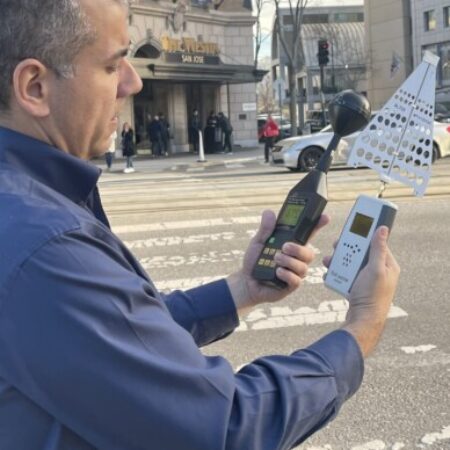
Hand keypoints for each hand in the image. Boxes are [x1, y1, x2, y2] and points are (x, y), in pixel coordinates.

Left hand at [227, 210, 329, 315]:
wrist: (245, 281)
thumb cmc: (254, 260)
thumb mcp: (258, 242)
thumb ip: (265, 229)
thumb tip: (269, 212)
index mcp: (291, 245)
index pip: (308, 234)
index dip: (318, 225)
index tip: (324, 217)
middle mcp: (296, 259)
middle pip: (309, 253)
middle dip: (298, 249)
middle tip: (285, 246)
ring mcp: (294, 272)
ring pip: (303, 266)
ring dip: (289, 261)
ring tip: (275, 258)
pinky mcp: (290, 285)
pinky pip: (296, 280)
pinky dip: (287, 274)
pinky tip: (277, 272)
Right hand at [323, 226, 399, 356]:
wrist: (362, 320)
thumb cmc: (372, 297)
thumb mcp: (375, 269)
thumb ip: (378, 248)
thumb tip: (383, 229)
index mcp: (388, 265)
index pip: (376, 244)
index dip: (363, 236)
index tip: (352, 230)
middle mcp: (379, 271)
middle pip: (360, 253)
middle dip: (347, 249)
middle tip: (337, 246)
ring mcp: (367, 279)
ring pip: (351, 263)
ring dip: (339, 261)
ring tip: (329, 260)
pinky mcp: (358, 287)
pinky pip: (346, 274)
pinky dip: (338, 272)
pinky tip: (331, 272)